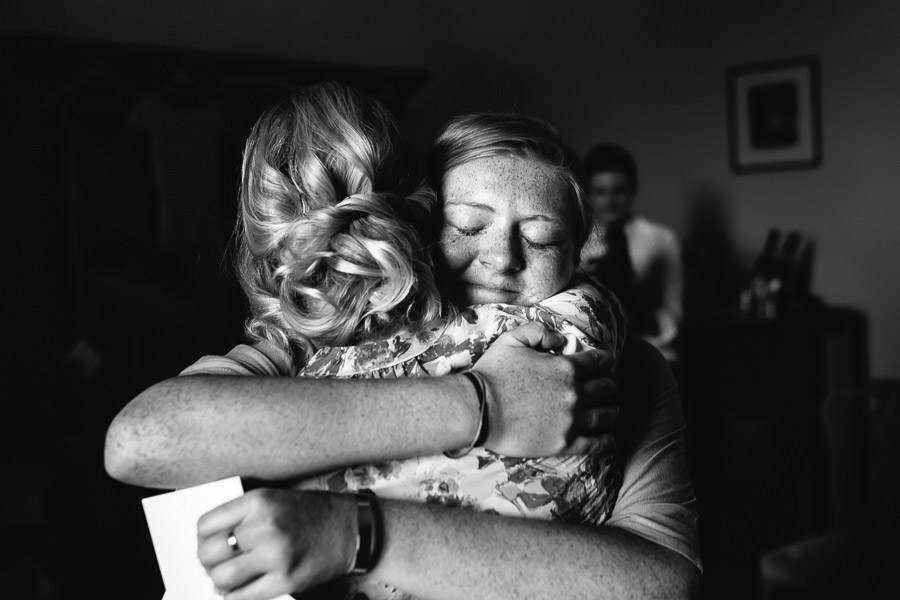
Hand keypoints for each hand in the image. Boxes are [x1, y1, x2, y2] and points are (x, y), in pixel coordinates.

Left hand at [197, 489, 356, 599]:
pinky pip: (242, 597)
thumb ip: (241, 518)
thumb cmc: (307, 514)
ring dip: (222, 582)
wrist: (347, 528)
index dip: (202, 540)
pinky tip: (243, 588)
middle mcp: (264, 527)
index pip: (205, 526)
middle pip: (209, 555)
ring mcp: (275, 555)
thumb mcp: (272, 501)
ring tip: (231, 578)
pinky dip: (235, 596)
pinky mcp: (285, 580)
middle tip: (220, 564)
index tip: (209, 545)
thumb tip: (207, 549)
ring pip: (222, 579)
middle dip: (210, 563)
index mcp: (258, 502)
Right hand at [472, 322, 617, 456]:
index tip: (608, 361)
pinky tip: (607, 438)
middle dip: (608, 384)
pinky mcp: (563, 443)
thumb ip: (539, 332)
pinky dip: (605, 439)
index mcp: (566, 368)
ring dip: (611, 410)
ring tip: (612, 411)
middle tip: (608, 386)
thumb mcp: (512, 340)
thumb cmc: (492, 374)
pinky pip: (595, 443)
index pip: (597, 361)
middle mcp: (574, 394)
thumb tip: (561, 338)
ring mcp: (571, 420)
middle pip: (605, 388)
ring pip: (605, 415)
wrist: (477, 409)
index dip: (605, 359)